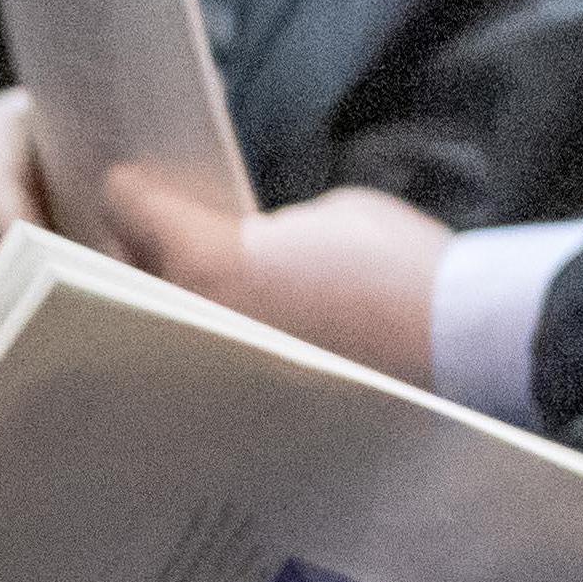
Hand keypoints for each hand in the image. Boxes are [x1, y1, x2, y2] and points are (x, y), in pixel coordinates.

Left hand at [98, 168, 452, 382]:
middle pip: (132, 275)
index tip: (127, 183)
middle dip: (137, 251)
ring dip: (175, 301)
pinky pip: (211, 356)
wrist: (454, 335)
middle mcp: (195, 317)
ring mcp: (218, 366)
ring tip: (196, 283)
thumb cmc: (398, 262)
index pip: (132, 210)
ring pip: (169, 323)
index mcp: (206, 259)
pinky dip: (214, 340)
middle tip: (150, 233)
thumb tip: (252, 244)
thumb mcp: (328, 211)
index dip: (129, 189)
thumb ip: (269, 225)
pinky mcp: (251, 398)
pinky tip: (242, 325)